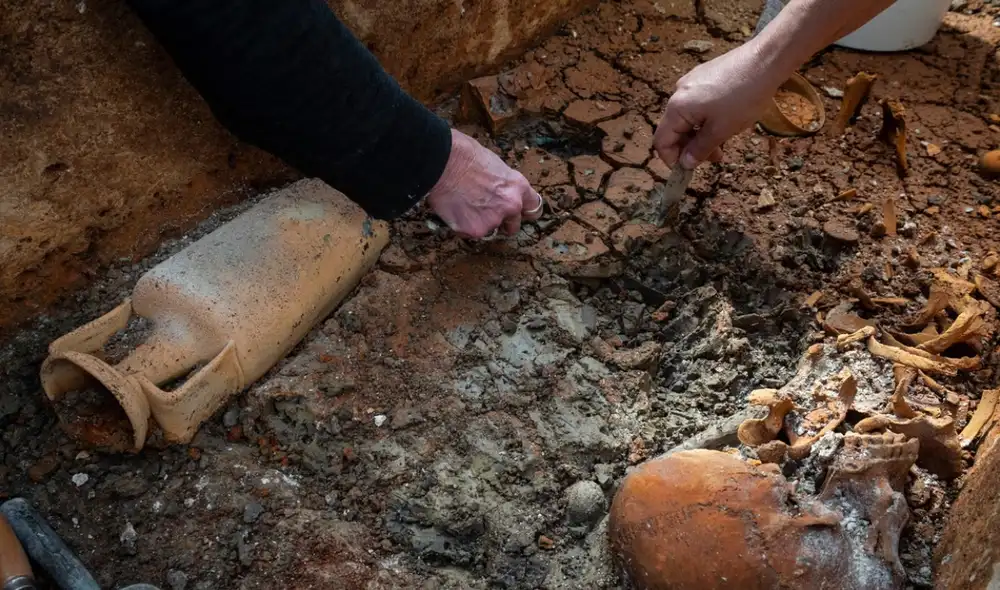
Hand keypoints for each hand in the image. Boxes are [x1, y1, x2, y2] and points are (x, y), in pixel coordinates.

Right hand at [425, 129, 543, 238]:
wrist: (441, 162)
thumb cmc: (464, 156)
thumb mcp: (494, 165)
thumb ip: (501, 184)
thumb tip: (497, 191)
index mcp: (518, 187)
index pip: (533, 207)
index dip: (524, 212)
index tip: (519, 214)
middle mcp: (510, 206)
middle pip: (513, 226)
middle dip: (501, 222)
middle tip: (485, 212)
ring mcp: (493, 220)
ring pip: (489, 230)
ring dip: (479, 223)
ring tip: (463, 205)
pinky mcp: (475, 230)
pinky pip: (469, 234)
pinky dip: (462, 226)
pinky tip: (453, 210)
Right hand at [654, 43, 781, 168]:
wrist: (765, 60)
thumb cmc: (743, 97)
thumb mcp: (722, 130)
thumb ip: (700, 149)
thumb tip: (685, 164)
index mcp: (677, 107)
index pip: (662, 141)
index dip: (672, 159)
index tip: (689, 170)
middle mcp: (678, 92)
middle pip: (674, 129)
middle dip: (691, 147)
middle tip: (716, 157)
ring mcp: (691, 82)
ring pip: (688, 117)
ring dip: (701, 134)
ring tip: (724, 141)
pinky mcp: (704, 75)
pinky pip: (697, 104)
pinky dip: (706, 118)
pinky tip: (727, 119)